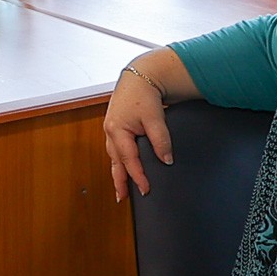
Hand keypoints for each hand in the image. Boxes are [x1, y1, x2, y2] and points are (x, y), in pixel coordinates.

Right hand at [104, 66, 173, 201]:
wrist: (138, 77)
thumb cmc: (143, 95)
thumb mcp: (155, 118)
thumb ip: (161, 140)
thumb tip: (166, 160)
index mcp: (117, 130)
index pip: (129, 160)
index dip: (138, 176)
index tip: (146, 189)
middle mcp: (110, 132)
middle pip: (115, 162)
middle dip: (119, 180)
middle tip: (122, 198)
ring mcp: (111, 130)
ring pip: (113, 157)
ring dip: (117, 173)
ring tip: (120, 188)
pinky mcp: (115, 127)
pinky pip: (115, 150)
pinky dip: (118, 161)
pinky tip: (122, 167)